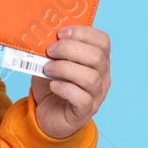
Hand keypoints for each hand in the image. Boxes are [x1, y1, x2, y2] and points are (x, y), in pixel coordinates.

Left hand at [29, 25, 110, 139]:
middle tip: (50, 51)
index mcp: (98, 60)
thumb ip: (53, 50)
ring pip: (91, 77)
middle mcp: (103, 77)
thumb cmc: (51, 85)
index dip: (82, 32)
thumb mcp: (51, 62)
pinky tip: (54, 86)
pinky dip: (65, 89)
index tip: (60, 33)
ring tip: (47, 69)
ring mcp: (97, 96)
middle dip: (69, 49)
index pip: (102, 40)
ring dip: (65, 69)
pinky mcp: (85, 112)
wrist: (46, 115)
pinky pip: (82, 99)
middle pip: (97, 57)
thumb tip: (44, 35)